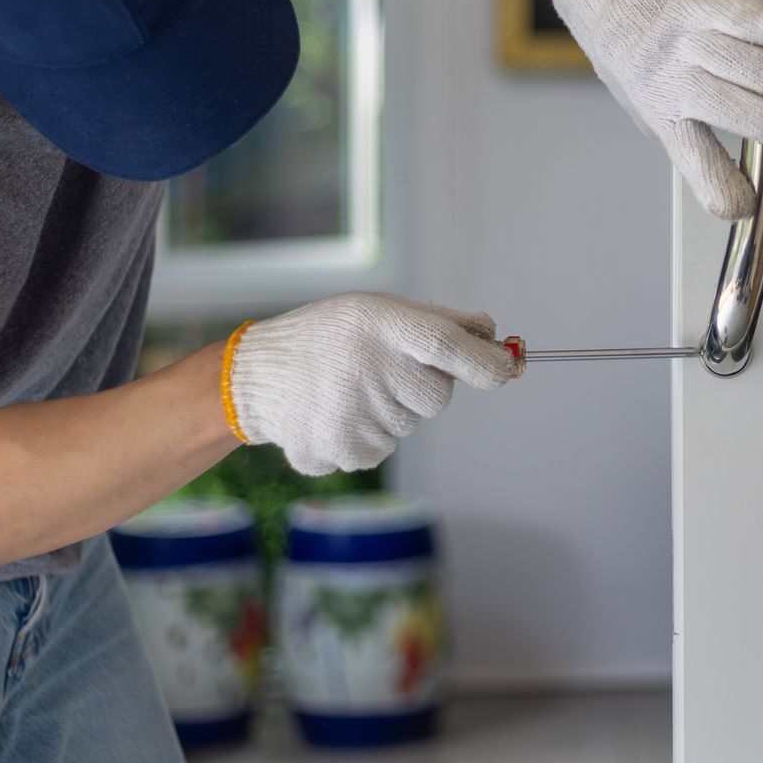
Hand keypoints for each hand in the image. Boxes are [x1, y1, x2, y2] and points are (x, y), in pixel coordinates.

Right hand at [225, 292, 513, 475]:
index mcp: (383, 327)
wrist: (257, 374)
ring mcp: (353, 416)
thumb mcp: (380, 311)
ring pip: (408, 425)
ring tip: (349, 389)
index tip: (505, 369)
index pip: (448, 346)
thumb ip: (441, 323)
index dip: (485, 362)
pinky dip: (366, 435)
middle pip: (437, 397)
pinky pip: (381, 450)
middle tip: (383, 370)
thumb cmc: (331, 335)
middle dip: (422, 386)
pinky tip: (336, 413)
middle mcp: (369, 370)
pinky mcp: (341, 451)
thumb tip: (493, 336)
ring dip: (391, 411)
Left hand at [551, 0, 762, 218]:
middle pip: (732, 109)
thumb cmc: (630, 47)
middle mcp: (667, 72)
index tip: (744, 204)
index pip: (690, 155)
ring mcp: (683, 33)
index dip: (719, 185)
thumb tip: (737, 188)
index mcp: (656, 106)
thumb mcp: (645, 102)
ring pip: (745, 64)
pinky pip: (744, 15)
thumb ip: (688, 133)